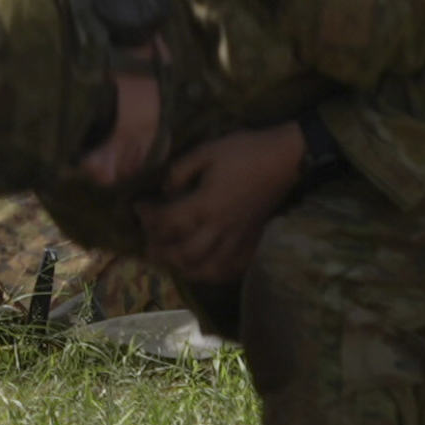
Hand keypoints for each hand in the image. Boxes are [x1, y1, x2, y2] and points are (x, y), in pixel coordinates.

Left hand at [133, 123, 303, 283]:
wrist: (286, 158)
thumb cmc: (245, 151)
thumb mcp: (207, 151)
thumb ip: (180, 171)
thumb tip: (165, 190)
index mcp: (205, 205)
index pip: (167, 222)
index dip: (147, 217)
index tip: (138, 207)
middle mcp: (219, 229)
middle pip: (183, 254)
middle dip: (161, 252)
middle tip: (148, 244)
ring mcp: (237, 239)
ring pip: (207, 269)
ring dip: (184, 269)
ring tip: (172, 261)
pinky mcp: (251, 241)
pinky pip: (232, 268)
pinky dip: (215, 273)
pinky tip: (206, 268)